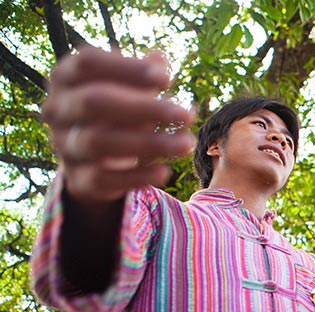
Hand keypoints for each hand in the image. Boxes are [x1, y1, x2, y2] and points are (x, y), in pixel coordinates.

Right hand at [41, 47, 195, 202]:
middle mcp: (57, 110)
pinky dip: (137, 176)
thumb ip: (144, 73)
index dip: (128, 69)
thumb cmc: (117, 110)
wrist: (92, 159)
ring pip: (98, 142)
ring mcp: (64, 145)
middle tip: (186, 114)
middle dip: (144, 107)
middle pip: (93, 101)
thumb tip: (159, 60)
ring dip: (148, 143)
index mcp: (65, 77)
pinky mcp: (78, 179)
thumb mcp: (129, 88)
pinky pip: (103, 178)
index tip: (167, 79)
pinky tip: (165, 170)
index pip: (88, 62)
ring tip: (186, 143)